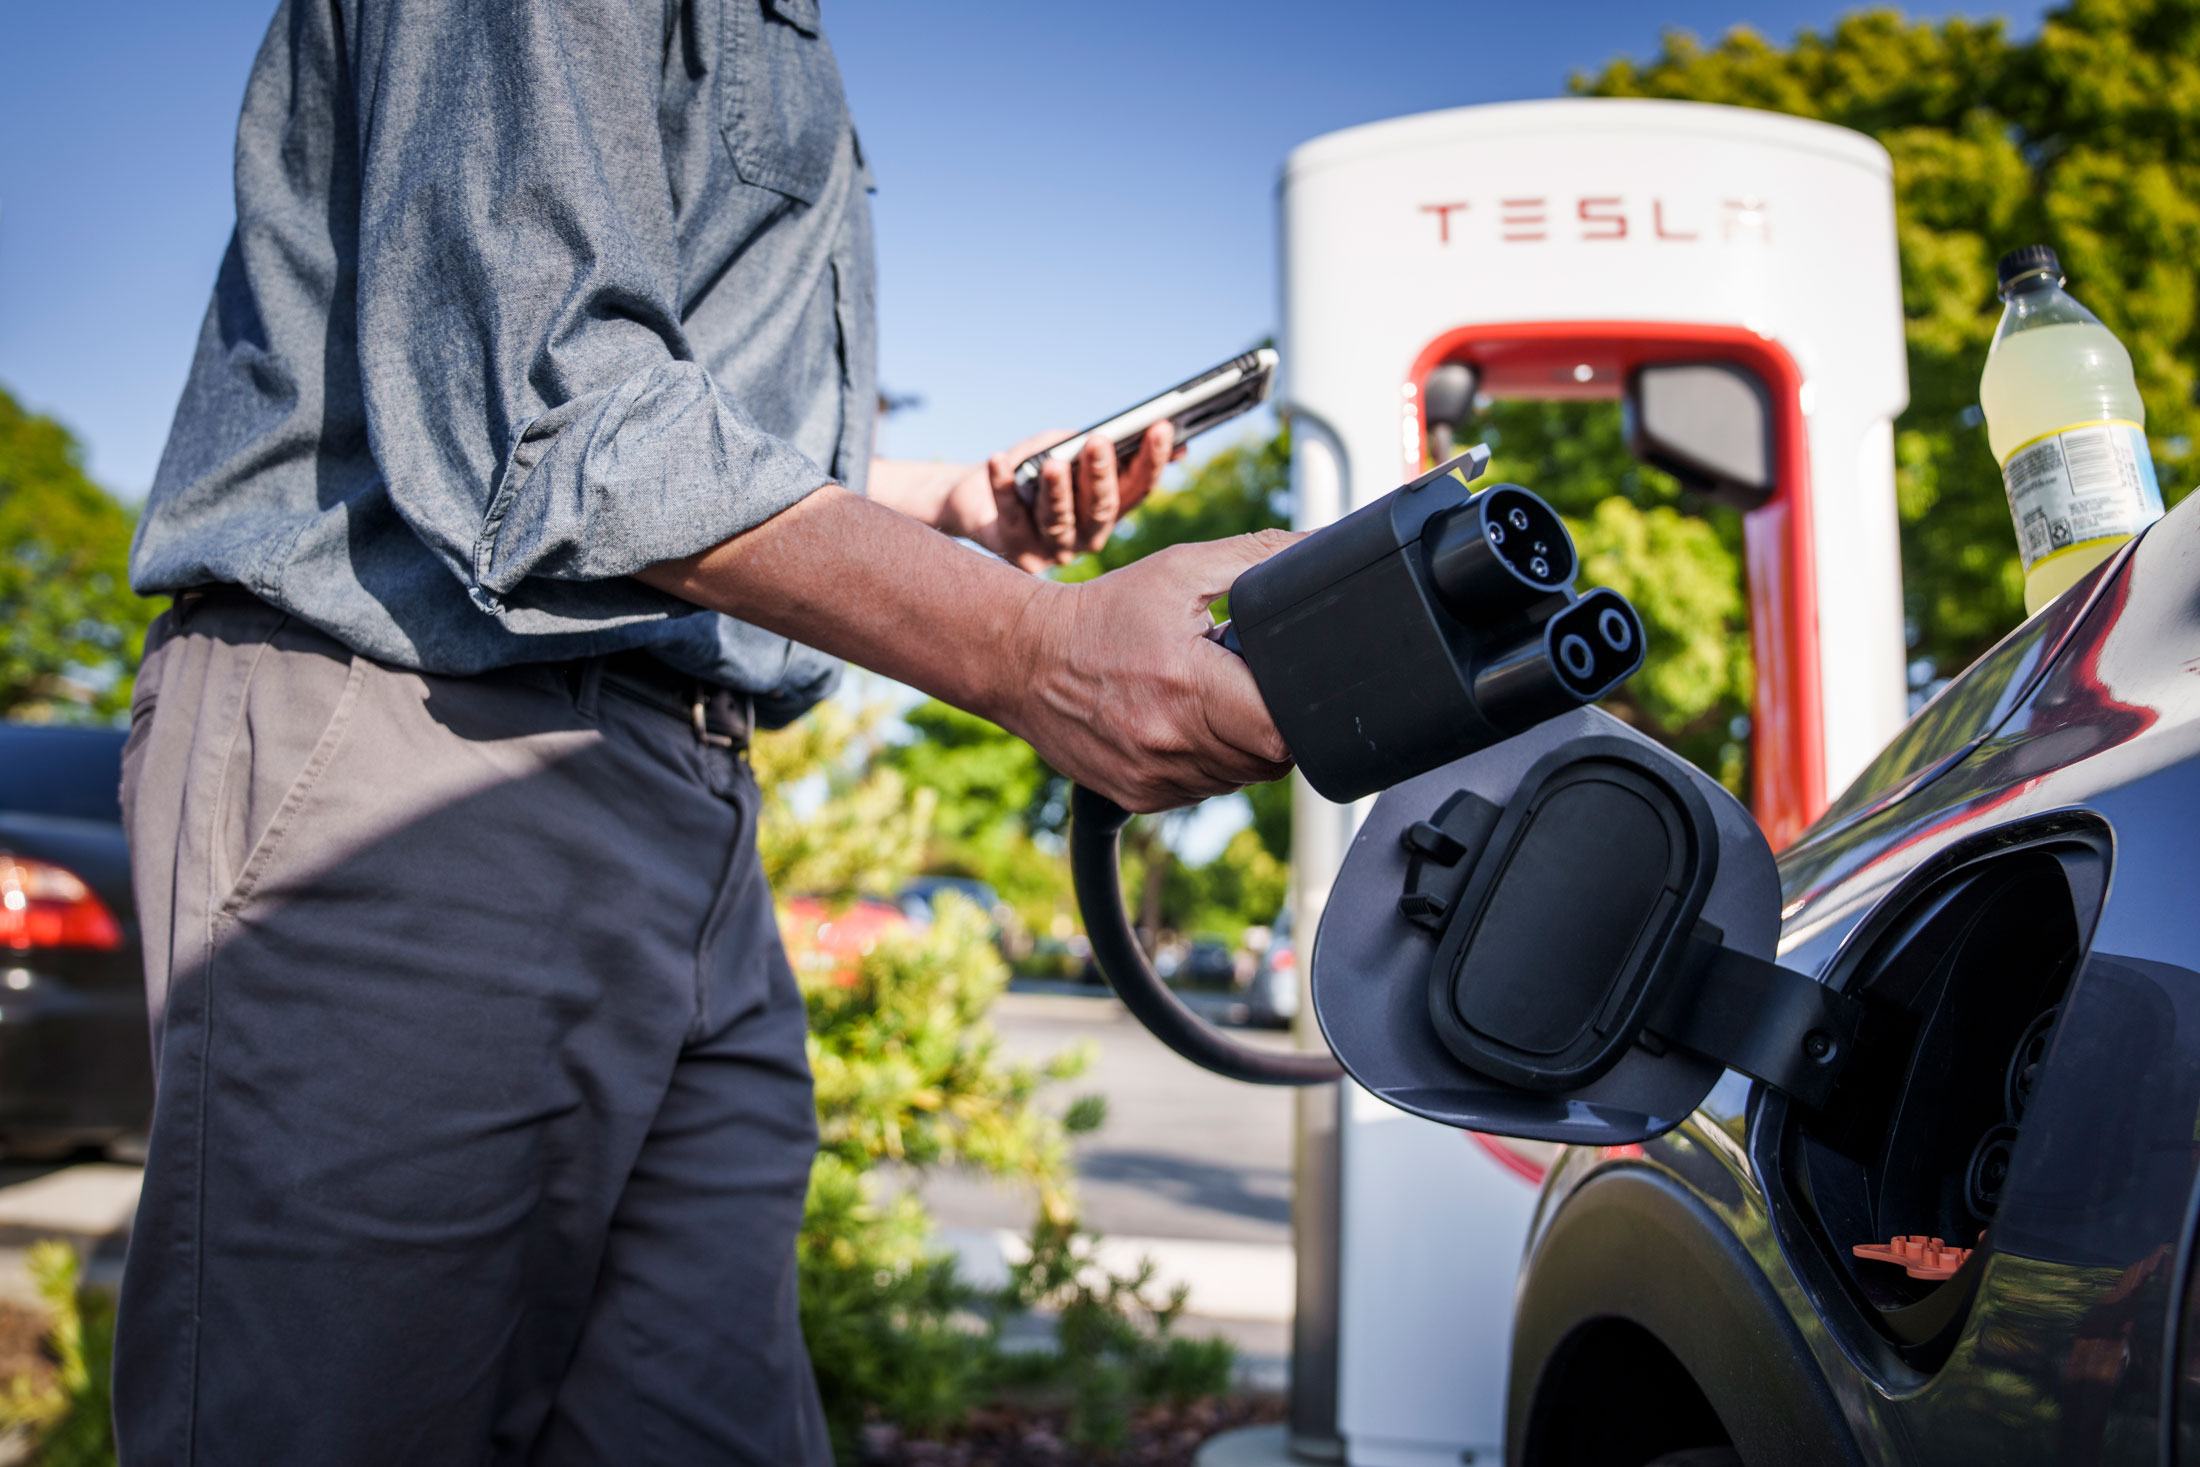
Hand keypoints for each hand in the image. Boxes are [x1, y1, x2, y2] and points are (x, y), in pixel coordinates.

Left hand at [942, 421, 1180, 571]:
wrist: (974, 498)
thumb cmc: (1031, 472)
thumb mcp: (1069, 452)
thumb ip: (1105, 445)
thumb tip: (1162, 431)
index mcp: (1108, 512)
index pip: (1138, 488)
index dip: (1152, 460)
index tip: (1161, 427)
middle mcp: (1086, 537)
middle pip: (1101, 508)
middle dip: (1101, 474)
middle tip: (1099, 441)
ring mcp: (1051, 549)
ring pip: (1058, 520)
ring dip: (1056, 490)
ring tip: (1053, 462)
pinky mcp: (1014, 549)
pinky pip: (1009, 515)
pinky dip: (1002, 486)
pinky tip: (998, 459)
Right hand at [1001, 528, 1299, 811]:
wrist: (1025, 659)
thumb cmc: (1105, 613)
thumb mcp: (1180, 569)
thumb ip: (1258, 558)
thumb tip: (1320, 547)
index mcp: (1187, 685)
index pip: (1279, 730)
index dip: (1298, 710)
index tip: (1285, 682)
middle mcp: (1170, 741)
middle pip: (1268, 758)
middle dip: (1273, 722)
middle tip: (1246, 682)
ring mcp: (1154, 776)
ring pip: (1240, 777)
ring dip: (1243, 745)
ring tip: (1212, 699)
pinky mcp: (1141, 795)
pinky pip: (1205, 789)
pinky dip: (1210, 762)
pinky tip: (1185, 723)